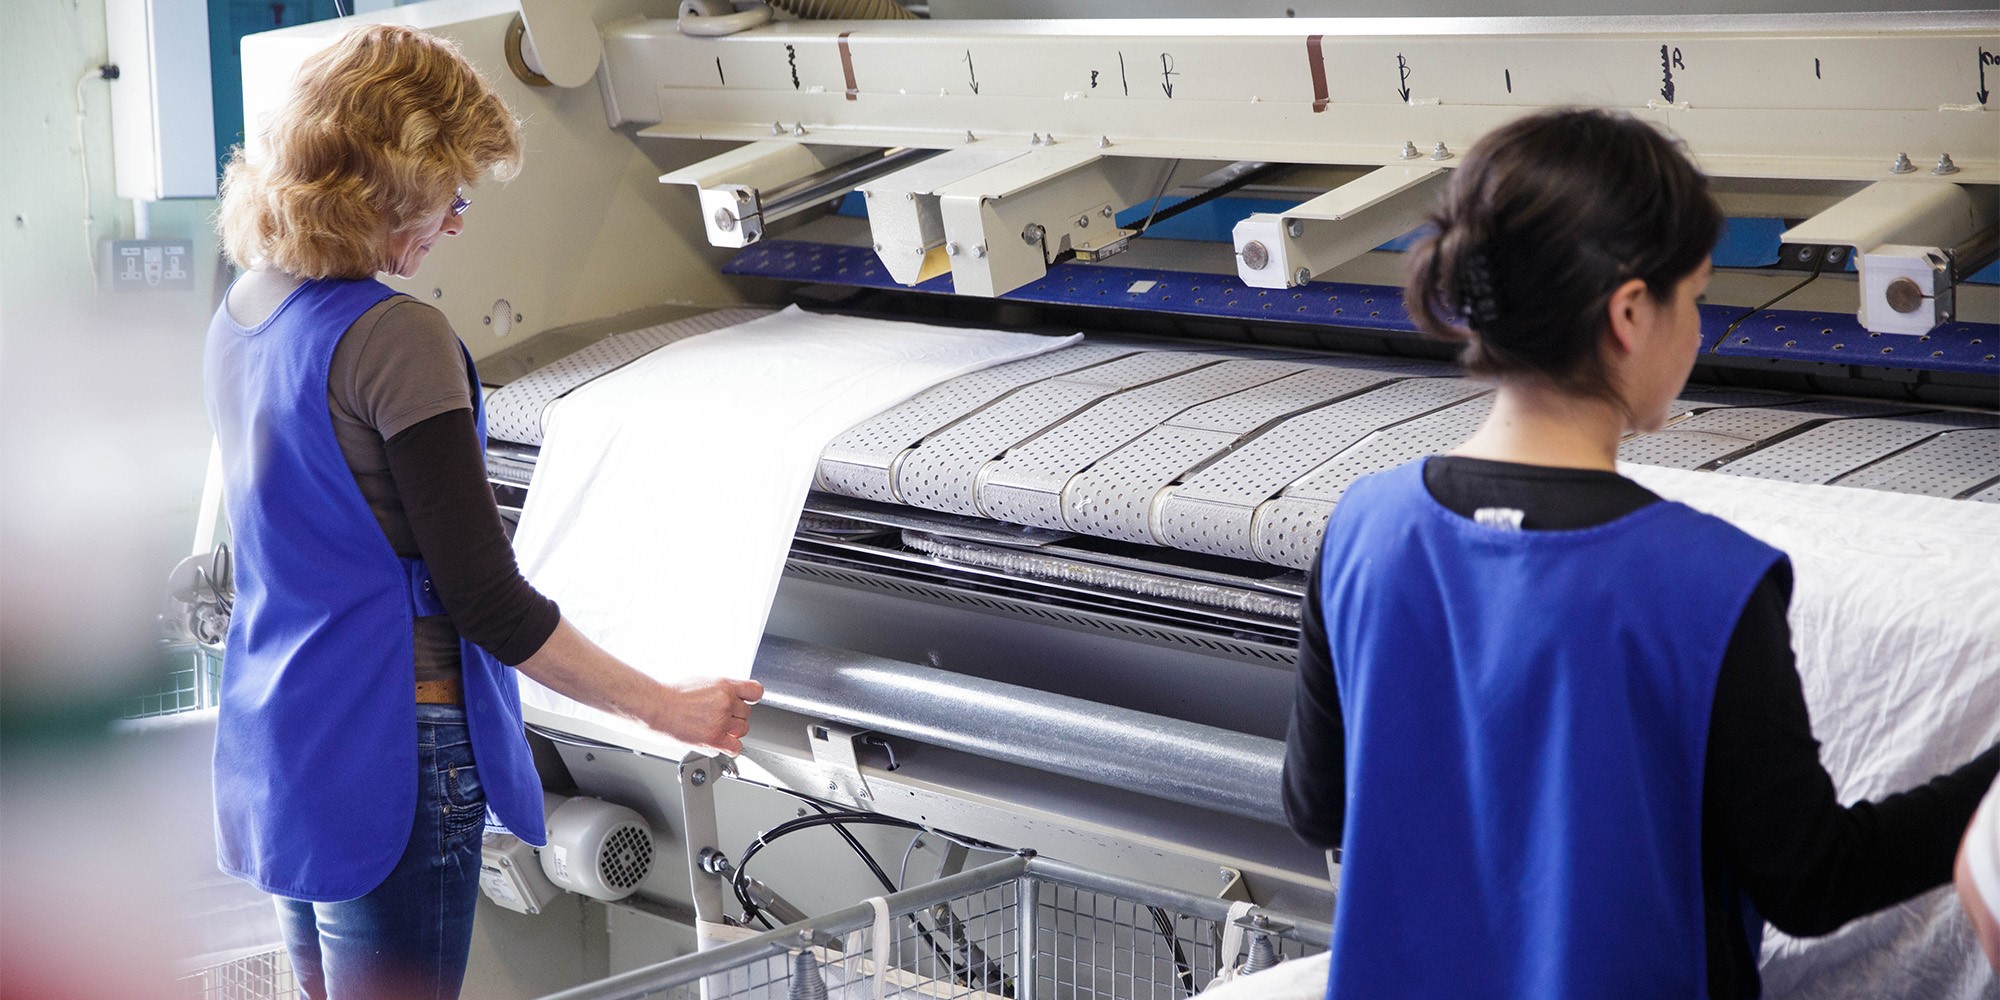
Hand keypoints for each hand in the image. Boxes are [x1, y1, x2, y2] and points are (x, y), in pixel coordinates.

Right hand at [645, 677, 763, 754]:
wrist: (658, 707)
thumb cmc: (673, 695)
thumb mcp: (703, 681)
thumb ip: (722, 689)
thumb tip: (732, 695)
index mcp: (724, 685)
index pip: (755, 691)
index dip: (750, 698)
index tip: (746, 701)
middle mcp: (726, 702)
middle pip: (747, 713)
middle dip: (735, 715)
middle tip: (719, 716)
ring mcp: (721, 721)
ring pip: (743, 729)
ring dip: (733, 730)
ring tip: (717, 728)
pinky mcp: (714, 739)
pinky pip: (735, 747)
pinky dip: (730, 747)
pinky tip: (722, 742)